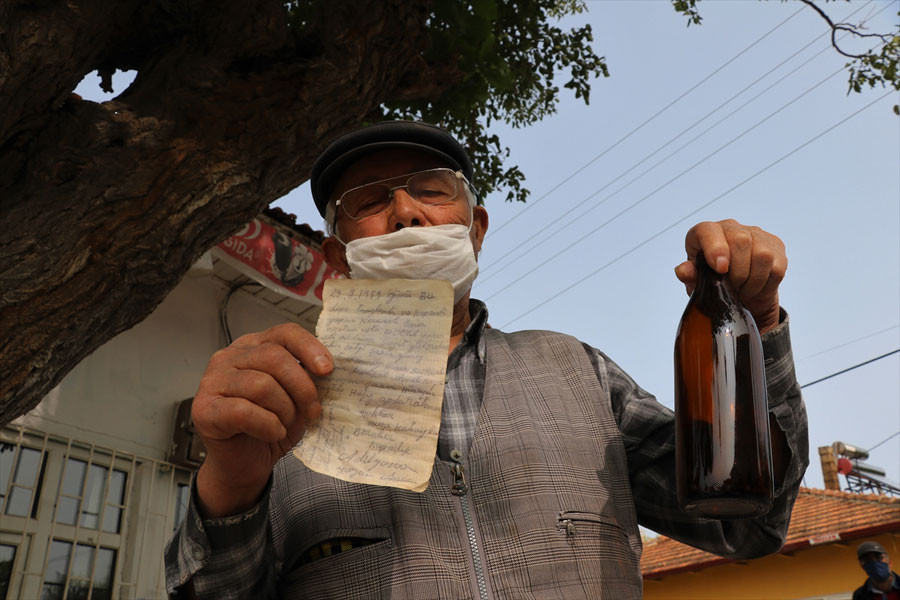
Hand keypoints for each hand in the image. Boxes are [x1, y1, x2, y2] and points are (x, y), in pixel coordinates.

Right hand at [191, 323, 332, 516]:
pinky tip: (271, 433)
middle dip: (302, 387)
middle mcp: (229, 357)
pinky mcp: (203, 409)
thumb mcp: (295, 398)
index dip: (309, 348)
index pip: (284, 333)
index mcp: (253, 347)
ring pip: (261, 384)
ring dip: (284, 410)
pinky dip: (267, 425)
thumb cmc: (268, 428)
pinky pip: (244, 411)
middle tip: (313, 410)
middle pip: (275, 357)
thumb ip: (305, 378)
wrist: (244, 465)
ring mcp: (212, 381)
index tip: (327, 370)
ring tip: (285, 425)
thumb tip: (326, 369)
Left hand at [675, 219, 786, 332]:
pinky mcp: (775, 246)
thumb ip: (689, 276)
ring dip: (752, 281)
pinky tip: (755, 288)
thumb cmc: (712, 284)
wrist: (739, 294)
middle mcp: (731, 228)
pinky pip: (776, 267)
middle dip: (737, 272)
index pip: (708, 230)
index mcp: (705, 233)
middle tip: (732, 288)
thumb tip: (683, 270)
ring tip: (742, 290)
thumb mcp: (696, 284)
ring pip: (762, 255)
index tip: (720, 269)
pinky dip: (765, 285)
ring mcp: (756, 235)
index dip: (715, 248)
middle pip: (740, 240)